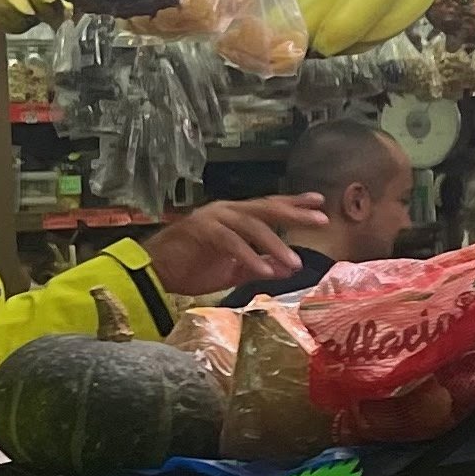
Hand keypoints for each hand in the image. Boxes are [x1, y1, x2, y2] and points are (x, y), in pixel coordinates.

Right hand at [146, 197, 329, 298]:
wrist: (153, 272)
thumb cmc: (190, 269)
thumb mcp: (231, 270)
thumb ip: (257, 267)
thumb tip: (285, 269)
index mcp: (234, 217)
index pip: (269, 207)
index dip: (293, 203)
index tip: (319, 203)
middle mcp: (226, 211)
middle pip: (266, 208)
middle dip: (294, 213)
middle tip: (321, 219)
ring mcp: (213, 218)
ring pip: (252, 226)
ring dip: (275, 244)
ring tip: (295, 262)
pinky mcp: (201, 230)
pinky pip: (231, 242)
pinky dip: (249, 256)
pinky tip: (264, 269)